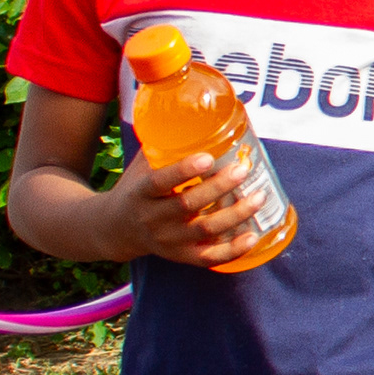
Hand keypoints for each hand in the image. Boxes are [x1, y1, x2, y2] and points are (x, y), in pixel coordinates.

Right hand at [112, 147, 272, 269]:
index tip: (208, 158)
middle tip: (243, 169)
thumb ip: (165, 146)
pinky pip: (209, 258)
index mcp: (141, 192)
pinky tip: (253, 236)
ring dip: (235, 215)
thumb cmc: (137, 189)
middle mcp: (153, 219)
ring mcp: (168, 241)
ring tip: (258, 197)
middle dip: (219, 188)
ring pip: (204, 230)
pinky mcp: (181, 256)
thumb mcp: (141, 167)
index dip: (183, 171)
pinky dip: (233, 250)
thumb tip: (202, 116)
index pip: (160, 181)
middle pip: (188, 205)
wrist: (115, 229)